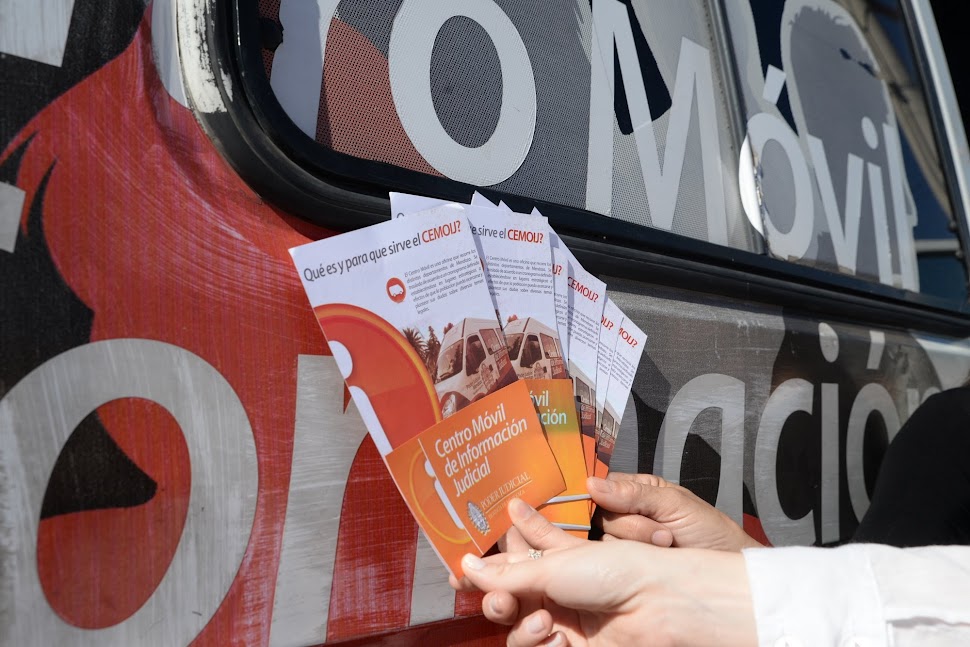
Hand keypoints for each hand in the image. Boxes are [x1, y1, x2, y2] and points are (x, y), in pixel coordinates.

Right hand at [456, 499, 757, 646]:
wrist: (656, 605)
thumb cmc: (617, 569)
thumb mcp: (556, 562)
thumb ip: (509, 572)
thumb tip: (467, 566)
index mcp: (553, 559)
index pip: (509, 561)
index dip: (485, 566)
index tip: (460, 568)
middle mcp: (555, 589)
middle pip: (507, 598)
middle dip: (498, 600)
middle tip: (501, 600)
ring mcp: (562, 620)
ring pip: (517, 629)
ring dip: (522, 627)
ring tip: (544, 620)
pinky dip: (539, 645)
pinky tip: (557, 636)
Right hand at [589, 473, 763, 550]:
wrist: (726, 569)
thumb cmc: (710, 531)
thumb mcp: (675, 504)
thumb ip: (634, 493)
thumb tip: (592, 484)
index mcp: (634, 489)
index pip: (599, 487)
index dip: (600, 498)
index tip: (613, 508)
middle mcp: (624, 514)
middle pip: (599, 516)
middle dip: (633, 525)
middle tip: (664, 531)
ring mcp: (623, 542)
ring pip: (603, 540)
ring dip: (637, 544)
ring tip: (667, 545)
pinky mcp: (624, 567)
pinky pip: (610, 562)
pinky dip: (633, 562)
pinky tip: (654, 560)